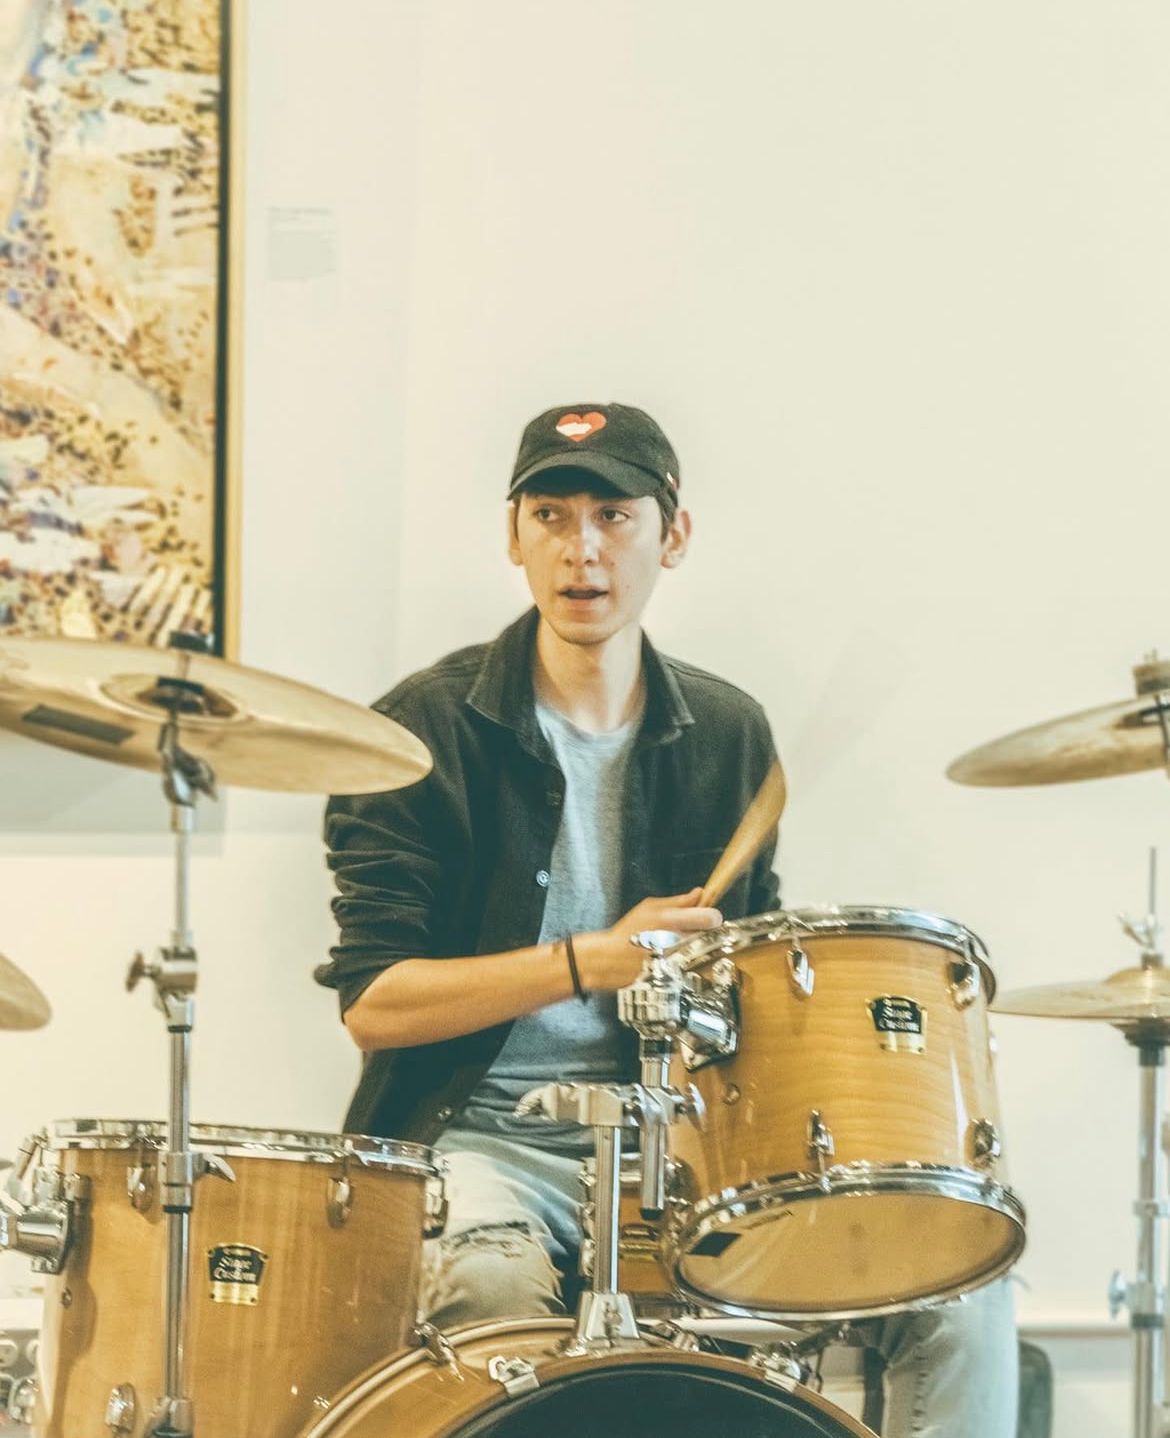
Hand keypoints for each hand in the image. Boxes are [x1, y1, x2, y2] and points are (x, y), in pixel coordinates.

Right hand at [574, 889, 722, 991]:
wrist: (610, 961)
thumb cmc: (627, 933)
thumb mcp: (649, 907)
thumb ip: (678, 901)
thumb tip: (699, 894)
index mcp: (671, 921)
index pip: (711, 918)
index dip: (712, 915)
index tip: (707, 915)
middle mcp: (677, 942)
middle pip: (710, 935)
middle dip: (703, 931)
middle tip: (690, 930)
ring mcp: (678, 961)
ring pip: (704, 951)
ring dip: (697, 946)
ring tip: (677, 945)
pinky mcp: (677, 976)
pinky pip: (694, 966)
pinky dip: (689, 961)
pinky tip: (673, 958)